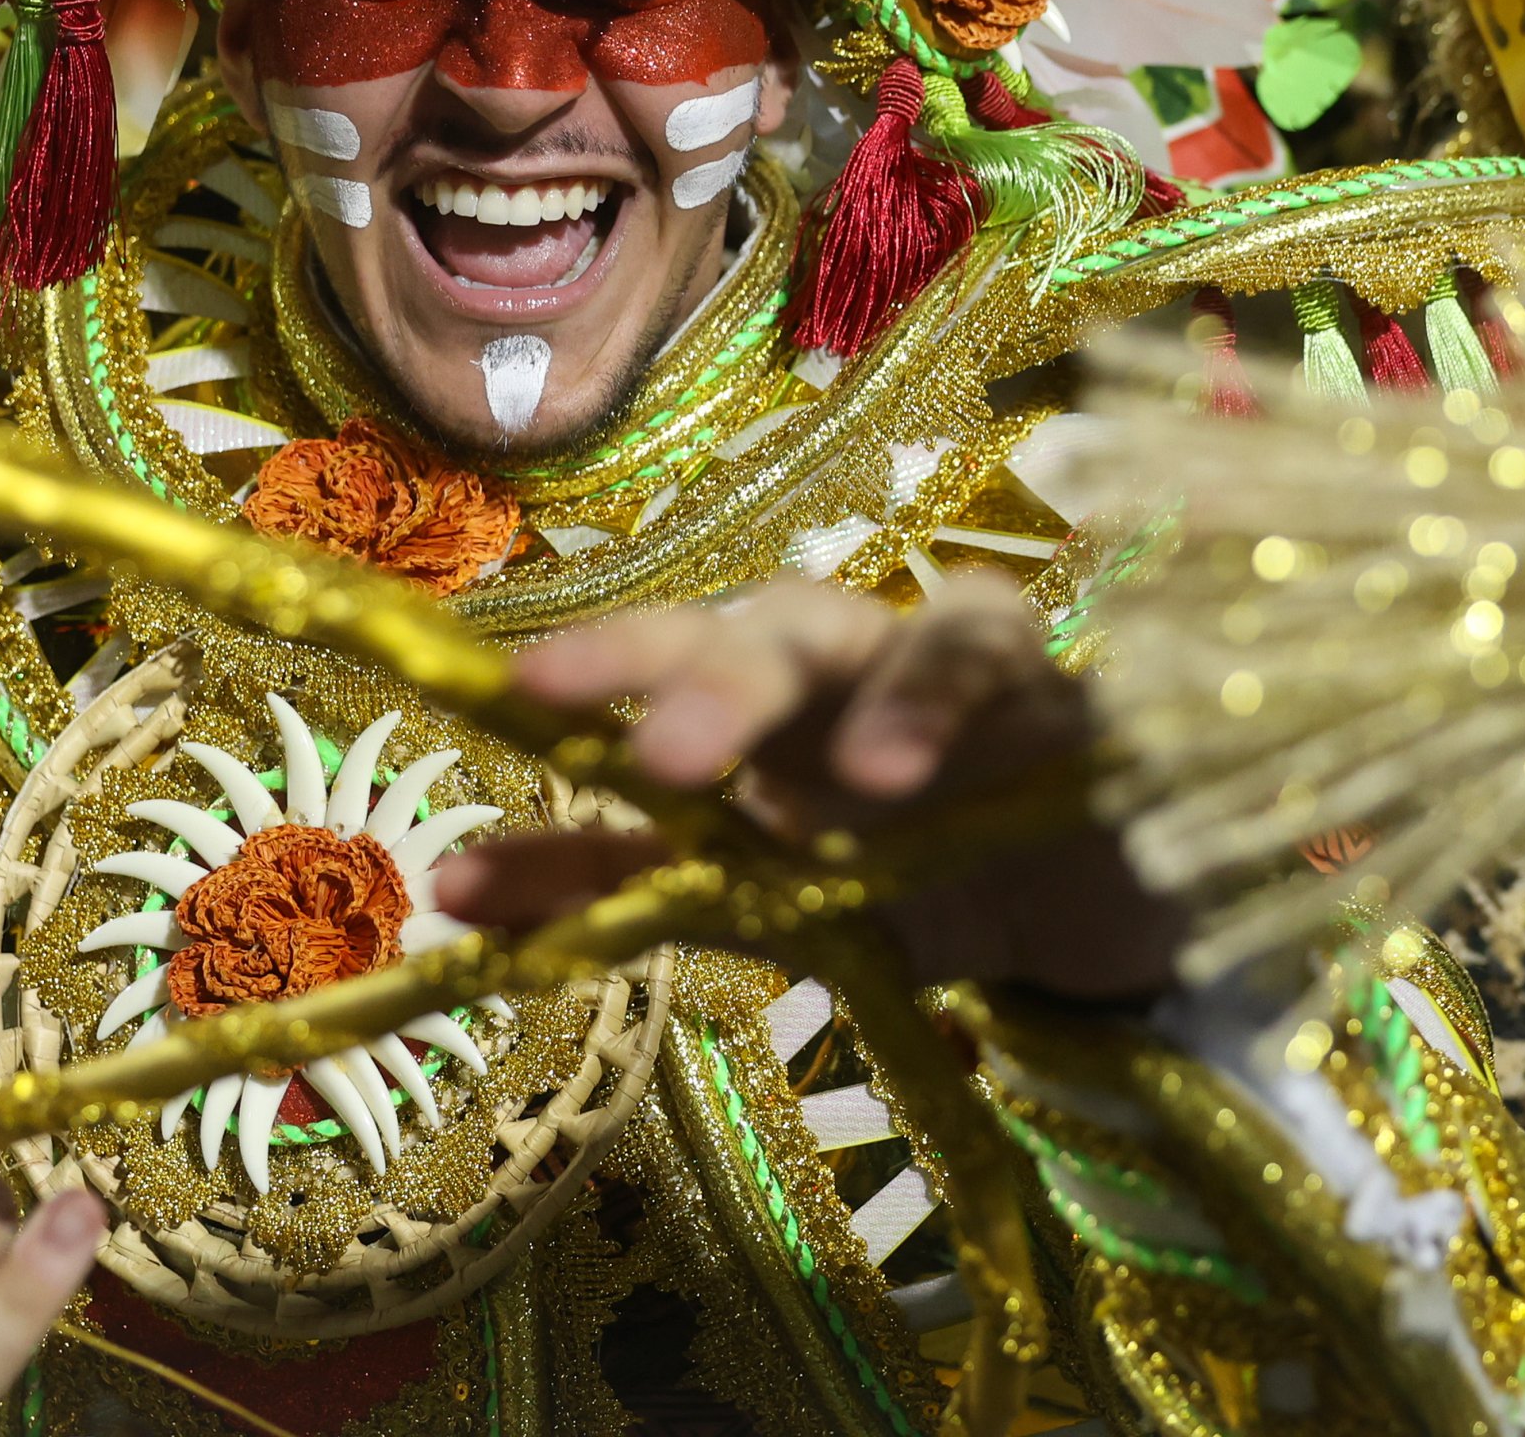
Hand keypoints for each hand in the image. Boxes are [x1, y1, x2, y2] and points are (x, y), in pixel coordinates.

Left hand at [433, 572, 1179, 1001]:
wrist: (1078, 898)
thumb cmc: (902, 867)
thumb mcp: (752, 890)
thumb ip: (610, 881)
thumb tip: (446, 895)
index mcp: (765, 698)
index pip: (669, 656)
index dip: (599, 662)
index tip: (514, 692)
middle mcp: (857, 660)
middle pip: (781, 625)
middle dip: (723, 677)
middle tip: (667, 758)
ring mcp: (970, 669)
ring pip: (925, 636)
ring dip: (889, 701)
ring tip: (850, 785)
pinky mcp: (1074, 703)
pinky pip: (1035, 691)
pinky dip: (985, 721)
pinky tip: (941, 772)